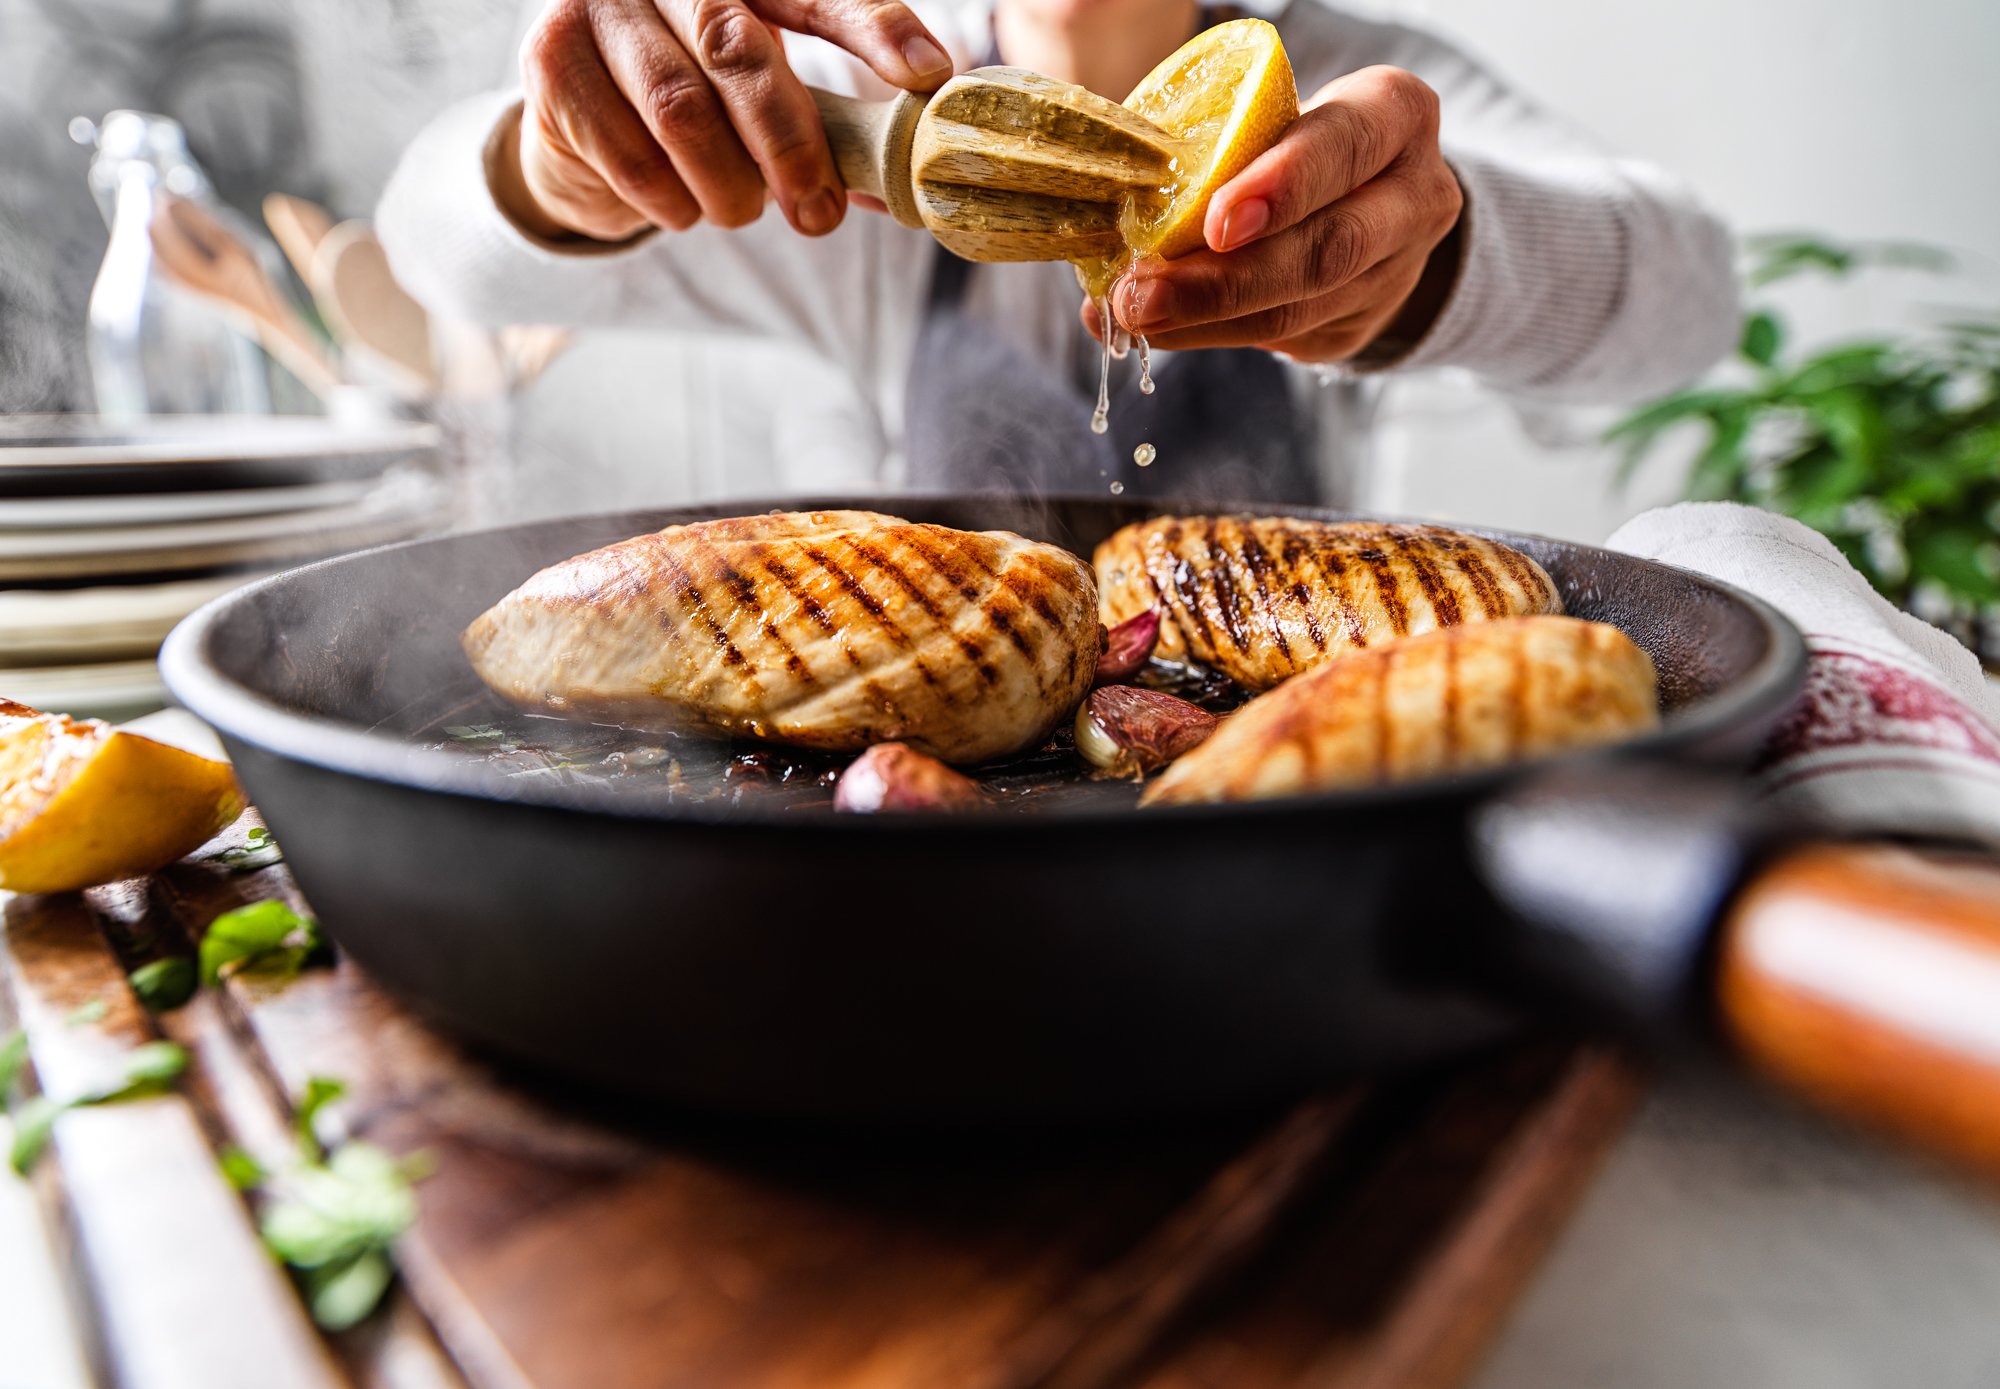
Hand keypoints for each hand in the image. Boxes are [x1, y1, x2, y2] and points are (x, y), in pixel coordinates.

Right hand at [503, 0, 953, 241]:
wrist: (580, 119)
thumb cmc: (698, 102)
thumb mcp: (767, 94)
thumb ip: (826, 121)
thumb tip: (892, 186)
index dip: (876, 28)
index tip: (925, 76)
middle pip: (740, 51)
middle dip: (790, 145)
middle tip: (818, 212)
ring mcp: (600, 6)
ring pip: (681, 112)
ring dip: (726, 187)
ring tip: (739, 211)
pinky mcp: (552, 60)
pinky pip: (629, 155)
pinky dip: (671, 202)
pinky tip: (684, 208)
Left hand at [1086, 66, 1463, 363]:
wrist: (1378, 197)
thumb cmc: (1304, 138)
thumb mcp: (1282, 117)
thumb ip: (1224, 151)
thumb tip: (1118, 216)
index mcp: (1395, 115)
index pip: (1345, 149)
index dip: (1283, 186)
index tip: (1217, 223)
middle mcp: (1413, 195)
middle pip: (1325, 250)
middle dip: (1224, 280)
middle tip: (1141, 295)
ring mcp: (1394, 270)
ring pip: (1297, 308)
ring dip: (1203, 318)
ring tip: (1131, 314)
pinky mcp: (1360, 323)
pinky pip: (1279, 339)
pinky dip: (1207, 335)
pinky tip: (1154, 329)